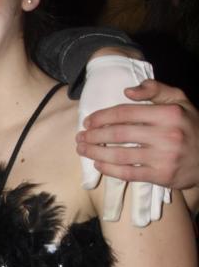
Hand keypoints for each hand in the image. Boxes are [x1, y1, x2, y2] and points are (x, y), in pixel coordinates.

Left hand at [78, 79, 198, 193]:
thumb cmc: (190, 126)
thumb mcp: (180, 101)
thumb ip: (156, 90)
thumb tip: (128, 91)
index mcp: (168, 114)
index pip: (126, 113)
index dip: (103, 116)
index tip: (88, 121)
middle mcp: (166, 135)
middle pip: (119, 134)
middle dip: (94, 135)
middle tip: (80, 137)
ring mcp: (163, 157)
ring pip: (120, 155)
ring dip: (96, 152)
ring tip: (82, 150)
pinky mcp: (161, 176)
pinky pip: (129, 173)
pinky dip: (110, 169)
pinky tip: (98, 164)